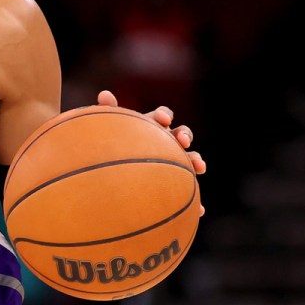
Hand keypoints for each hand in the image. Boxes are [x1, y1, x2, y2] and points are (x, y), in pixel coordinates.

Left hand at [98, 90, 206, 215]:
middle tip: (182, 141)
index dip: (164, 116)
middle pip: (181, 135)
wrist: (114, 174)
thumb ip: (108, 112)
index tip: (162, 120)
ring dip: (196, 161)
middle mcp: (166, 143)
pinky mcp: (177, 185)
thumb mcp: (110, 130)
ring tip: (198, 167)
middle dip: (184, 135)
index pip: (162, 117)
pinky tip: (200, 211)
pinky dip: (196, 202)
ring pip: (190, 160)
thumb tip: (104, 93)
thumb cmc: (112, 147)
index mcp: (151, 127)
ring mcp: (174, 163)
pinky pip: (188, 193)